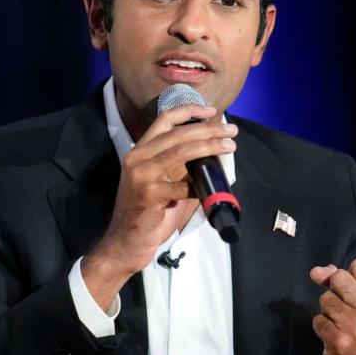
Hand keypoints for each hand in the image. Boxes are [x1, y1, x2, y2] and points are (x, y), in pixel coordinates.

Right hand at [81, 104, 237, 307]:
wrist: (124, 244)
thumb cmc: (146, 216)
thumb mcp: (162, 185)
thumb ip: (181, 169)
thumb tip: (213, 157)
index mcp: (140, 151)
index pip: (164, 120)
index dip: (189, 111)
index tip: (211, 111)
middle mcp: (137, 158)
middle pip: (178, 133)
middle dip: (208, 129)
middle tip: (231, 131)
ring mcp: (141, 175)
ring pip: (181, 151)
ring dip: (209, 146)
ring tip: (229, 146)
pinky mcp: (147, 194)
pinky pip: (181, 186)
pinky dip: (199, 186)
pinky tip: (210, 188)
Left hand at [309, 257, 355, 354]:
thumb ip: (345, 284)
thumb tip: (317, 271)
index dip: (348, 274)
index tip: (350, 292)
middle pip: (338, 277)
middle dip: (334, 291)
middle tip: (343, 312)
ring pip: (325, 300)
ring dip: (327, 312)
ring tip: (340, 327)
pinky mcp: (339, 342)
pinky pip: (318, 320)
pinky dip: (320, 328)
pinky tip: (332, 339)